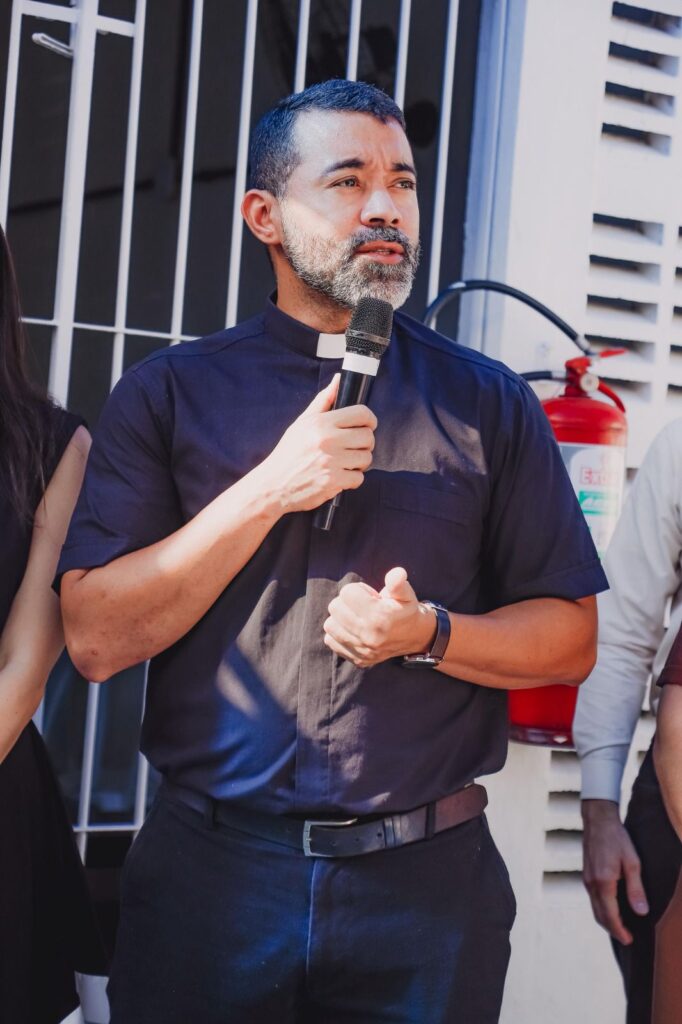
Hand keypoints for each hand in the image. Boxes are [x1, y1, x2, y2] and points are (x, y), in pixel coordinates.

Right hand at [259, 375, 376, 513]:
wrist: (273, 485)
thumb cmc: (289, 453)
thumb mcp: (302, 423)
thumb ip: (323, 401)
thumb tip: (338, 379)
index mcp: (321, 423)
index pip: (362, 414)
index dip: (369, 420)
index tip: (367, 426)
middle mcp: (328, 440)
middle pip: (368, 437)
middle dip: (365, 444)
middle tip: (353, 448)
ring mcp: (332, 461)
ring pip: (366, 458)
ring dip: (359, 463)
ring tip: (345, 463)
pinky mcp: (334, 481)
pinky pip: (359, 478)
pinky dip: (352, 479)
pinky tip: (339, 476)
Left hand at [323, 567, 436, 667]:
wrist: (417, 637)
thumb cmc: (406, 610)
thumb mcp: (405, 593)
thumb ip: (398, 581)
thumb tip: (396, 574)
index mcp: (379, 616)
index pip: (347, 592)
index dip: (358, 590)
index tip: (371, 597)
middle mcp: (368, 635)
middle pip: (335, 607)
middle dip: (347, 602)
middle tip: (363, 606)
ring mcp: (362, 649)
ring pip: (330, 624)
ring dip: (340, 617)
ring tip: (357, 617)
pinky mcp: (357, 659)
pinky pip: (330, 641)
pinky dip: (338, 633)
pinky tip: (352, 630)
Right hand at [581, 799, 648, 944]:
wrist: (598, 820)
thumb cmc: (617, 838)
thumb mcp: (632, 862)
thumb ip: (636, 889)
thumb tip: (642, 912)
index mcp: (604, 882)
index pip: (610, 916)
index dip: (619, 931)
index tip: (629, 940)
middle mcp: (591, 884)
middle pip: (600, 916)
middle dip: (612, 930)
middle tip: (627, 938)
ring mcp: (586, 879)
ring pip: (594, 908)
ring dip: (606, 921)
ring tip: (620, 927)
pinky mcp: (586, 874)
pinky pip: (593, 898)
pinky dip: (601, 909)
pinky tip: (611, 908)